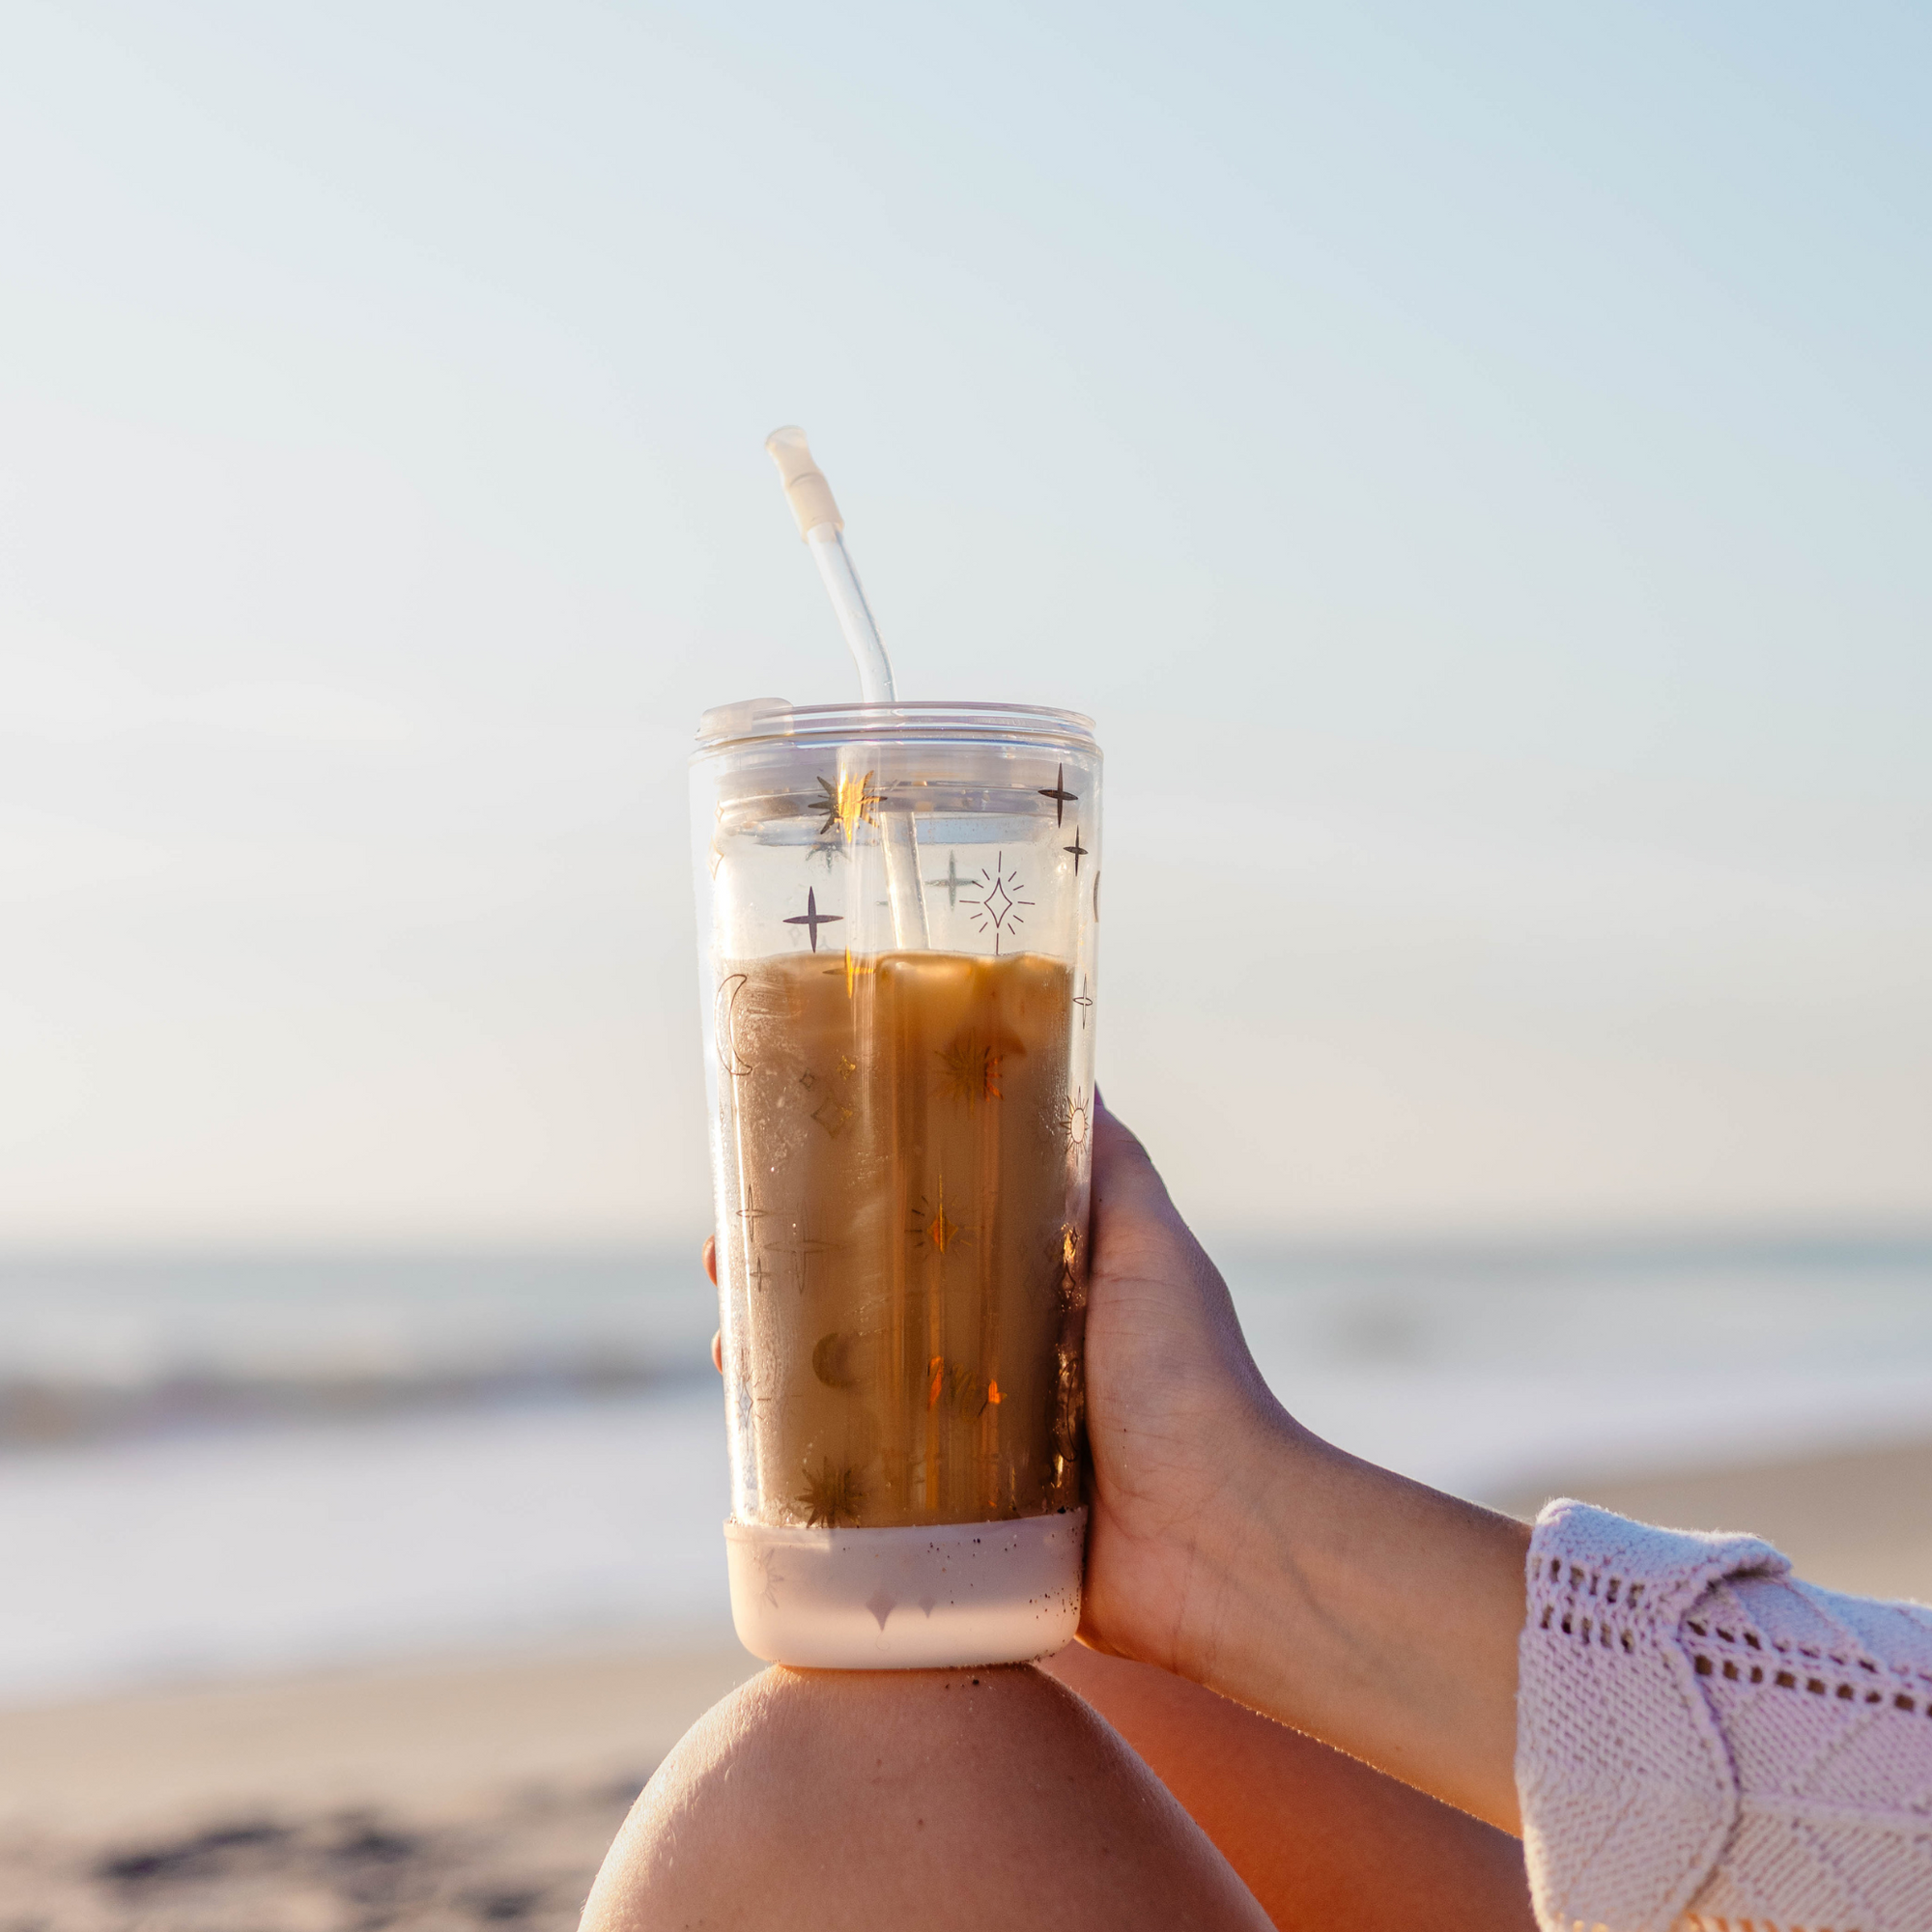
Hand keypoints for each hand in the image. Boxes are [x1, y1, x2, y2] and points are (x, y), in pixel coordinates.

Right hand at [700, 1102, 1529, 1830]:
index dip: (856, 1203)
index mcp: (1035, 1298)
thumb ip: (1110, 1168)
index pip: (923, 1233)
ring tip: (730, 1344)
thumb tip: (1073, 1070)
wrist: (1219, 1545)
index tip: (791, 1172)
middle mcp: (994, 1366)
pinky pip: (866, 1487)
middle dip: (793, 1281)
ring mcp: (967, 1450)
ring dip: (781, 1366)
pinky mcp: (952, 1524)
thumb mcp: (1151, 1249)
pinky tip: (753, 1438)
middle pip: (871, 1309)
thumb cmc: (1192, 1385)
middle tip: (730, 1257)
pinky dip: (807, 1462)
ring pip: (852, 1393)